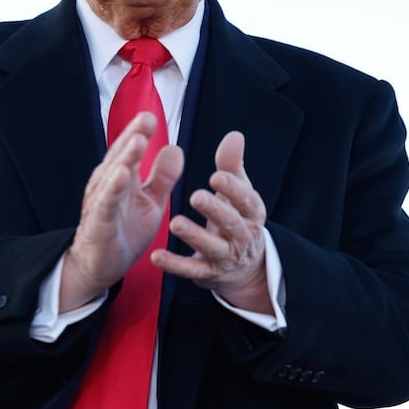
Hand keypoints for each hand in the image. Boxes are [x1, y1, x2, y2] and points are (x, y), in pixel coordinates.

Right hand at [60, 112, 183, 311]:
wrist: (101, 265)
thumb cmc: (125, 229)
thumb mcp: (151, 202)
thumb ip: (163, 177)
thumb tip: (175, 148)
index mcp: (122, 177)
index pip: (130, 149)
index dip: (140, 132)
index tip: (152, 116)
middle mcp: (108, 184)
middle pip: (120, 156)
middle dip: (133, 137)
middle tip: (146, 119)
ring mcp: (101, 202)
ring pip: (113, 175)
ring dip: (125, 157)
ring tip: (138, 140)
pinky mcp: (99, 223)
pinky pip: (106, 203)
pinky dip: (114, 188)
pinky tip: (123, 175)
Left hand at [152, 131, 272, 313]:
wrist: (243, 266)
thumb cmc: (236, 217)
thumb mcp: (238, 192)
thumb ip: (233, 165)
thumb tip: (234, 136)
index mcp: (251, 213)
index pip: (246, 200)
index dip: (233, 188)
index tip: (215, 176)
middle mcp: (242, 236)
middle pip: (231, 223)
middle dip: (215, 210)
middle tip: (195, 197)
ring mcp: (225, 256)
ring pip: (212, 247)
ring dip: (194, 236)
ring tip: (175, 223)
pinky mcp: (207, 273)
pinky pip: (191, 270)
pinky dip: (174, 264)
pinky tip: (156, 256)